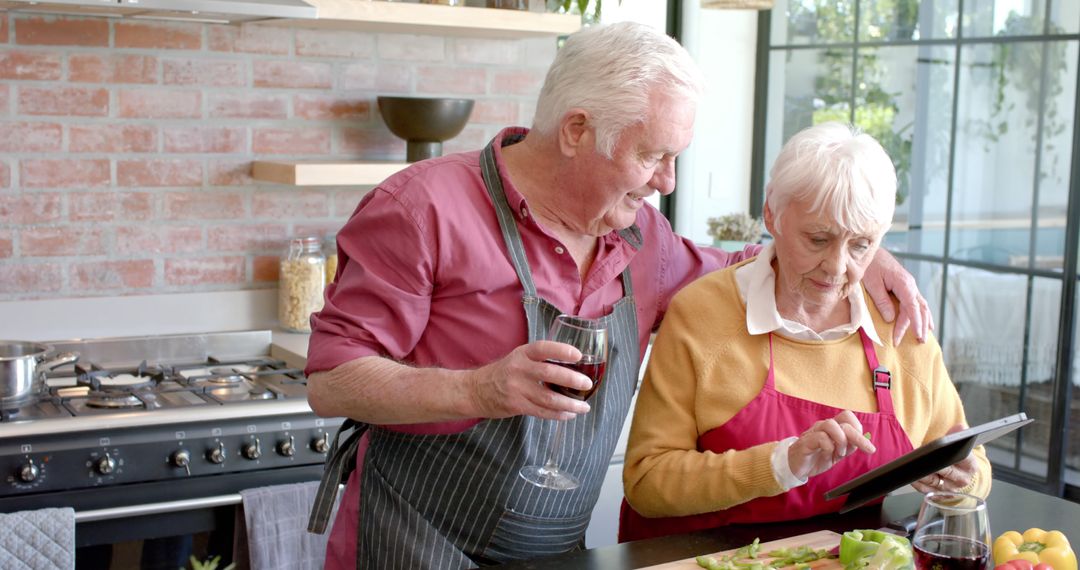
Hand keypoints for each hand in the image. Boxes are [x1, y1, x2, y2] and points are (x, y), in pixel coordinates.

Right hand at [466, 340, 592, 420]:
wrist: (476, 390)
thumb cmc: (503, 373)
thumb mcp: (518, 358)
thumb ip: (539, 360)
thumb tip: (572, 365)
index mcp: (522, 354)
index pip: (543, 348)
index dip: (561, 351)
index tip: (578, 356)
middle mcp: (519, 369)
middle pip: (549, 374)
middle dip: (572, 380)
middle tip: (587, 384)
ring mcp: (517, 389)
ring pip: (548, 398)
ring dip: (570, 403)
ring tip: (584, 406)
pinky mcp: (516, 405)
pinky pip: (542, 411)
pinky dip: (558, 414)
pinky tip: (569, 414)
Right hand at [788, 410, 876, 479]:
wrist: (796, 467)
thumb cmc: (816, 457)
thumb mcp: (838, 453)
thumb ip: (849, 446)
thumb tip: (865, 442)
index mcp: (832, 428)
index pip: (848, 417)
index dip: (859, 429)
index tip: (867, 446)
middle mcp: (823, 426)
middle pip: (844, 421)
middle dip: (858, 437)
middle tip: (866, 450)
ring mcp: (814, 432)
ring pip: (831, 425)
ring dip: (841, 441)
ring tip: (840, 453)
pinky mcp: (806, 441)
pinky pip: (821, 438)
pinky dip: (829, 449)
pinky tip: (827, 456)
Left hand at [863, 248, 933, 344]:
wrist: (870, 249)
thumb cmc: (870, 265)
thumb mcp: (873, 283)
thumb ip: (882, 301)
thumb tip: (890, 319)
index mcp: (904, 284)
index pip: (913, 308)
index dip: (914, 323)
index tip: (913, 336)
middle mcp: (910, 285)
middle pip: (919, 309)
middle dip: (920, 326)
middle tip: (919, 342)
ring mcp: (909, 285)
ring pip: (922, 305)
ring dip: (924, 321)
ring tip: (924, 336)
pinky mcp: (905, 286)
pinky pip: (916, 302)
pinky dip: (921, 313)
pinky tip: (923, 321)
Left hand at [912, 424, 976, 492]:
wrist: (958, 472)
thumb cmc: (956, 456)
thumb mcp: (960, 443)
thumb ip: (958, 434)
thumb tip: (961, 428)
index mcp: (970, 465)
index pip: (959, 458)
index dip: (947, 454)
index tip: (937, 449)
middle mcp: (962, 480)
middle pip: (945, 470)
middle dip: (931, 464)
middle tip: (919, 457)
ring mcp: (951, 489)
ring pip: (934, 481)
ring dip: (921, 474)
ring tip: (910, 466)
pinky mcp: (939, 495)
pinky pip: (926, 490)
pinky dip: (917, 483)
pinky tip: (910, 477)